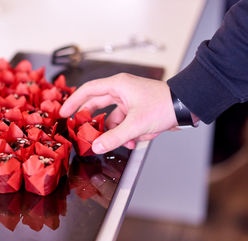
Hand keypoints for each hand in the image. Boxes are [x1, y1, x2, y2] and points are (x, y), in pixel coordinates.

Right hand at [60, 73, 178, 153]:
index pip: (88, 91)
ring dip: (115, 132)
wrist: (186, 105)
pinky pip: (124, 123)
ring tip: (123, 142)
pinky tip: (134, 141)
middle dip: (92, 121)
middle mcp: (121, 91)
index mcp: (118, 86)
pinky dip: (126, 133)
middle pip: (97, 105)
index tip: (63, 112)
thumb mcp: (136, 124)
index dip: (73, 102)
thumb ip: (114, 137)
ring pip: (112, 118)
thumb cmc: (163, 105)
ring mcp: (128, 101)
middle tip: (80, 130)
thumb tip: (96, 146)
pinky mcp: (136, 110)